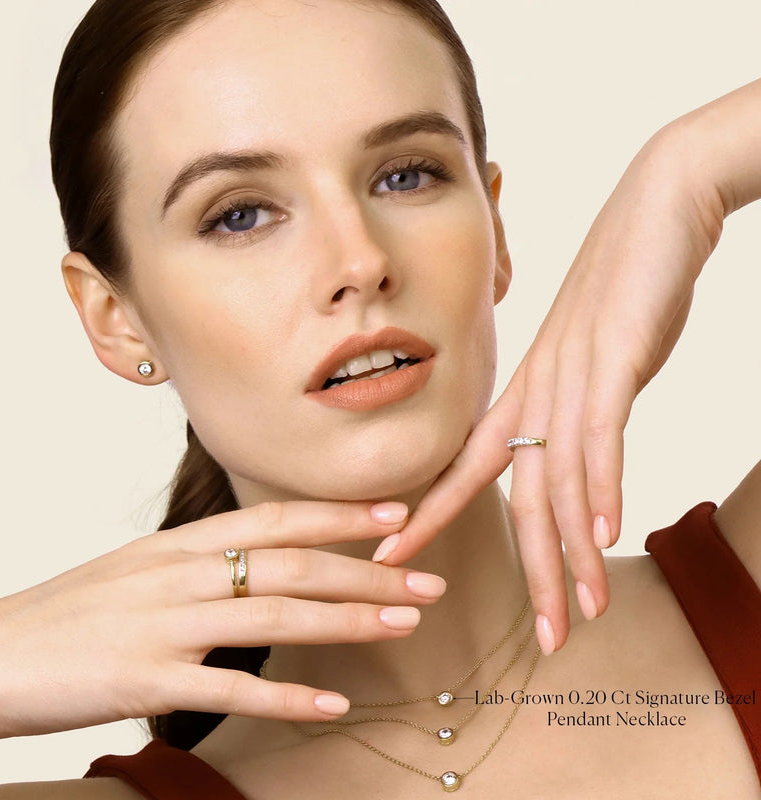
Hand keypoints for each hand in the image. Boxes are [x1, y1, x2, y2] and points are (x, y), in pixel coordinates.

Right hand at [0, 500, 444, 738]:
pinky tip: (334, 703)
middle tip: (426, 584)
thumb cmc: (72, 610)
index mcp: (182, 543)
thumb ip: (204, 562)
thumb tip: (267, 565)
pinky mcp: (142, 678)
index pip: (277, 518)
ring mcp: (163, 624)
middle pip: (292, 566)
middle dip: (366, 573)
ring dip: (346, 621)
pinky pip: (230, 687)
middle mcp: (181, 573)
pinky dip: (287, 697)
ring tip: (402, 627)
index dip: (340, 515)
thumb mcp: (142, 566)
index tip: (396, 514)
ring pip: (274, 617)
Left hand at [376, 114, 729, 651]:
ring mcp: (574, 376)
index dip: (429, 515)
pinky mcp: (616, 358)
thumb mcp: (585, 358)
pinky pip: (602, 433)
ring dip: (572, 550)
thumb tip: (567, 446)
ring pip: (562, 480)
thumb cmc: (619, 290)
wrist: (653, 213)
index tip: (393, 562)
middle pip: (522, 497)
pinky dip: (602, 486)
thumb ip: (568, 406)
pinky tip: (603, 534)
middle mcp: (539, 392)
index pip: (467, 466)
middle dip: (531, 571)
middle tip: (543, 638)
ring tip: (578, 613)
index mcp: (524, 394)